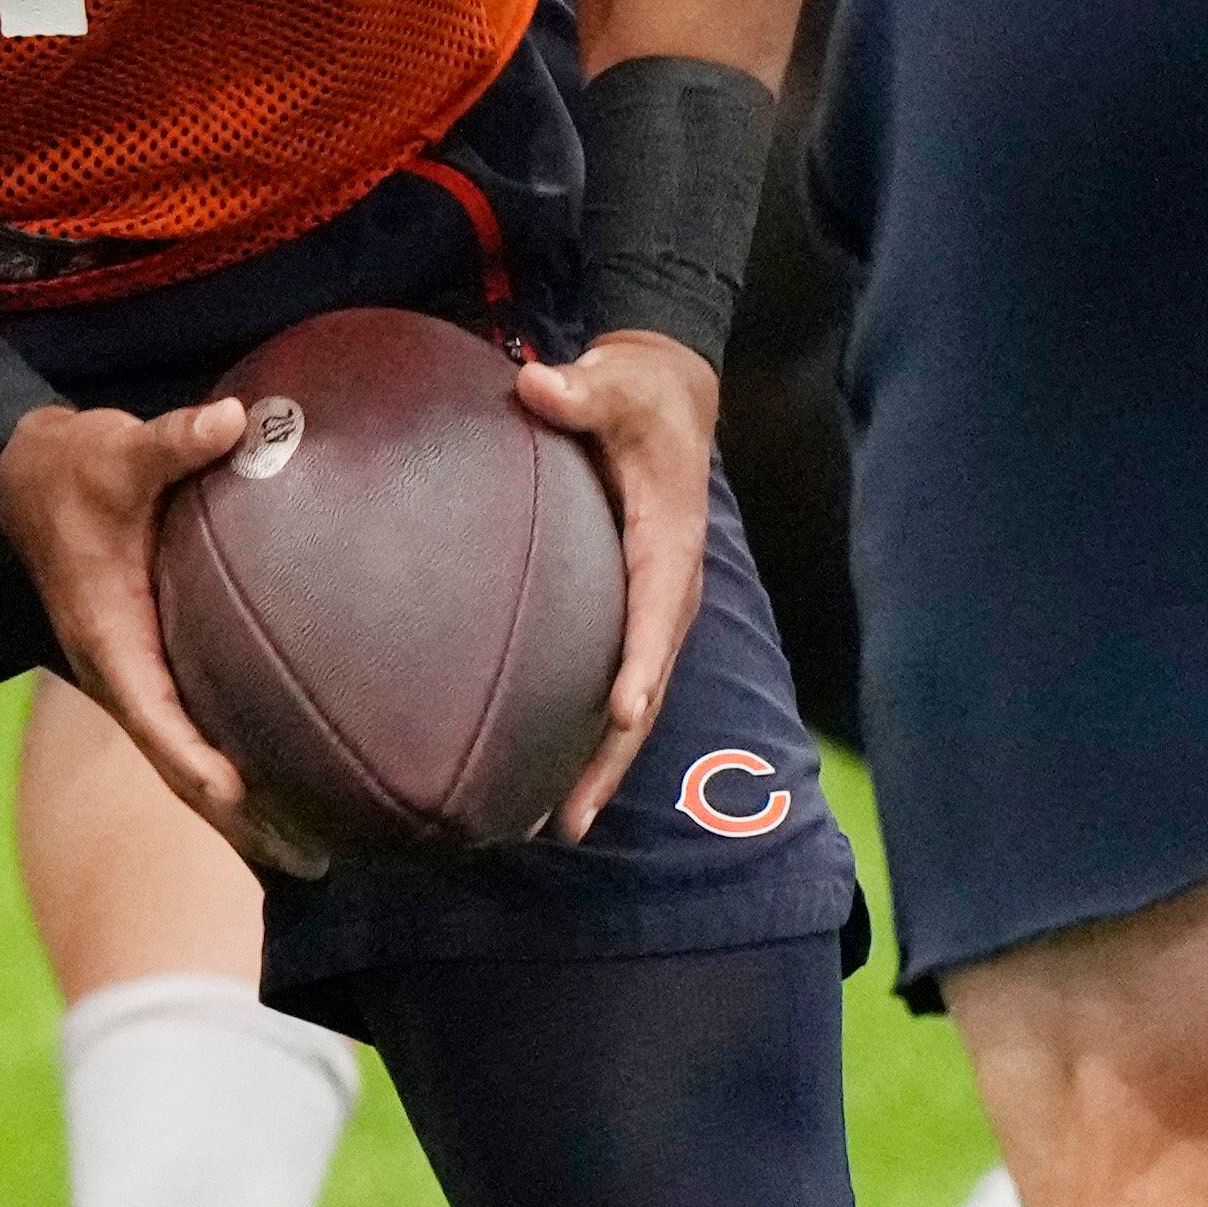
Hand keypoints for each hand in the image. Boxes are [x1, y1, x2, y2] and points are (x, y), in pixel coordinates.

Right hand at [0, 398, 326, 878]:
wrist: (23, 469)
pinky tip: (277, 786)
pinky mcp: (147, 660)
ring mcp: (133, 671)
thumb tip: (236, 420)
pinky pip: (190, 728)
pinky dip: (227, 764)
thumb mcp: (120, 450)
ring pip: (183, 756)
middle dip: (236, 819)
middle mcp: (119, 670)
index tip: (249, 805)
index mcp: (108, 638)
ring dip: (236, 806)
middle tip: (312, 862)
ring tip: (308, 851)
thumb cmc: (74, 466)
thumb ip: (177, 440)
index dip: (200, 766)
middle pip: (177, 765)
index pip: (156, 719)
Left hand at [512, 329, 719, 841]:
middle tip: (570, 817)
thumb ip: (581, 389)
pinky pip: (614, 681)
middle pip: (647, 681)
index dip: (643, 660)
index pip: (658, 608)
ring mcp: (652, 607)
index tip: (623, 712)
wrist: (667, 396)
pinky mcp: (629, 612)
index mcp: (668, 539)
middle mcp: (669, 588)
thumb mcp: (617, 380)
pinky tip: (548, 776)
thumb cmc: (639, 391)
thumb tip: (538, 384)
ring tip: (555, 826)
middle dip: (614, 752)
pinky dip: (591, 734)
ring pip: (633, 699)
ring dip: (601, 763)